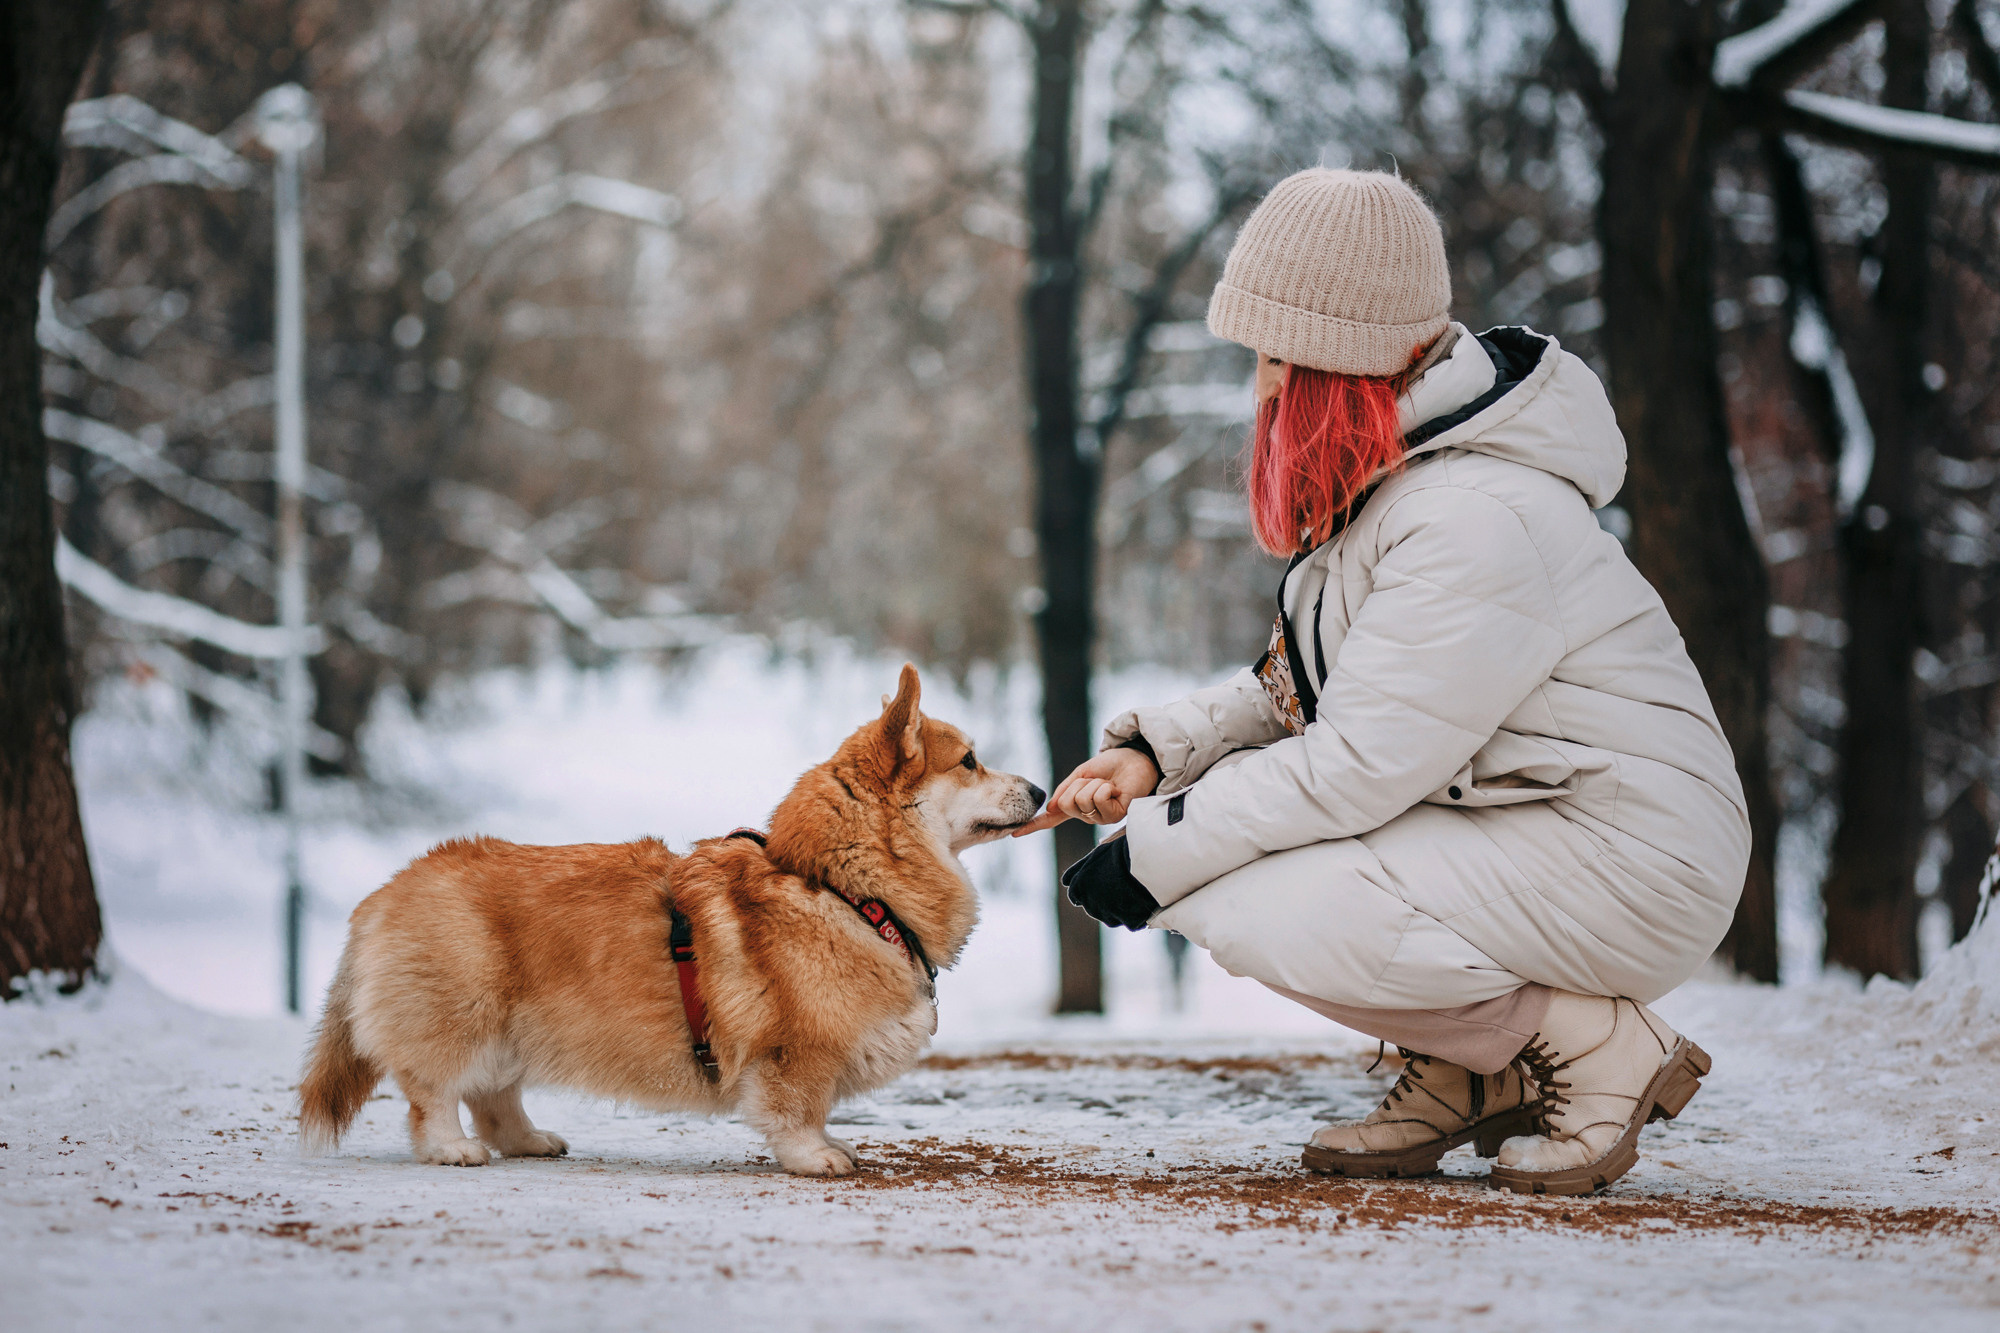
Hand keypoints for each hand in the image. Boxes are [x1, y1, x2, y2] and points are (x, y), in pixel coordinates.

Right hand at [1013, 746, 1160, 836]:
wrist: (1137, 759)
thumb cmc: (1113, 765)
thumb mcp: (1083, 773)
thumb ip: (1066, 789)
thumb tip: (1049, 809)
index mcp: (1077, 804)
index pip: (1053, 818)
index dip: (1034, 825)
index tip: (1015, 834)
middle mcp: (1087, 814)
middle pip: (1065, 803)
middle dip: (1078, 785)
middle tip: (1097, 780)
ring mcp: (1100, 817)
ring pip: (1080, 801)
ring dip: (1093, 784)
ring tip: (1108, 784)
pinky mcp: (1114, 815)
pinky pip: (1096, 800)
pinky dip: (1104, 787)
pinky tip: (1115, 789)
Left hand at [1061, 834, 1157, 929]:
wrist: (1144, 860)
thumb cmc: (1121, 852)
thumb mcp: (1097, 855)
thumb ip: (1080, 870)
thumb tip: (1065, 882)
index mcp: (1079, 886)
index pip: (1075, 895)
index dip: (1086, 891)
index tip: (1095, 888)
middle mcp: (1090, 903)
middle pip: (1094, 908)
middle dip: (1103, 901)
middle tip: (1119, 888)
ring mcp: (1109, 914)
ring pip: (1112, 917)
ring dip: (1119, 910)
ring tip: (1132, 892)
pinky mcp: (1127, 922)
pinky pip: (1132, 922)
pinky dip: (1137, 915)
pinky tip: (1143, 901)